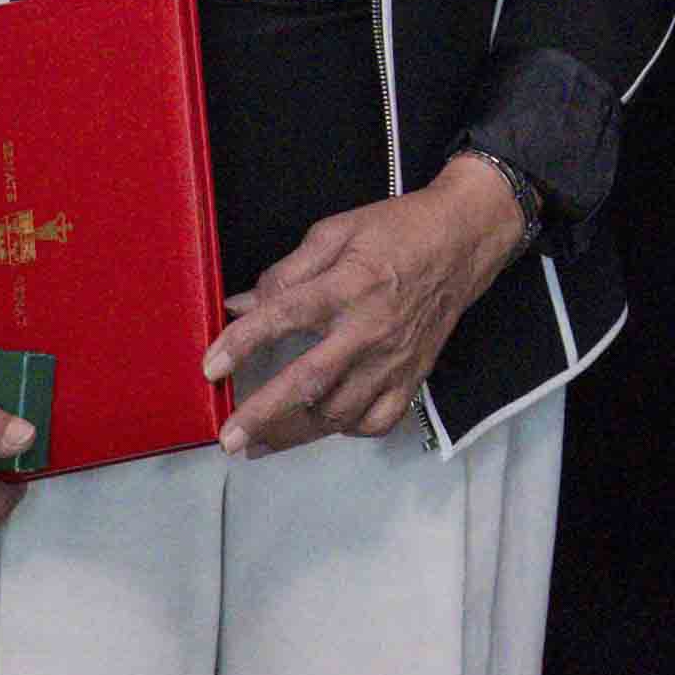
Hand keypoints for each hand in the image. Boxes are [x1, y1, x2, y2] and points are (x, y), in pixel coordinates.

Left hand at [206, 157, 525, 450]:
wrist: (463, 240)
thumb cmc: (396, 230)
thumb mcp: (336, 232)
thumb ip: (286, 272)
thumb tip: (240, 304)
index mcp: (350, 283)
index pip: (286, 315)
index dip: (243, 342)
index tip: (211, 367)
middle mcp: (372, 328)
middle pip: (312, 380)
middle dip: (265, 412)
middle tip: (228, 437)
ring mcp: (396, 359)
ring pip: (341, 412)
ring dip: (295, 433)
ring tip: (258, 444)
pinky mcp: (415, 376)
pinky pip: (378, 420)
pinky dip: (348, 431)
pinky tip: (323, 426)